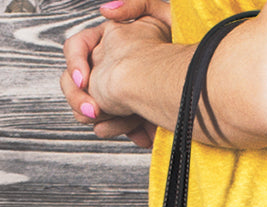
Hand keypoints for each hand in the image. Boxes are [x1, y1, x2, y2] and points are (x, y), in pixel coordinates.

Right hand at [61, 0, 171, 147]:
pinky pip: (110, 128)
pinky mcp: (126, 117)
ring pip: (89, 111)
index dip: (75, 63)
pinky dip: (124, 130)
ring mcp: (113, 95)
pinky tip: (141, 134)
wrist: (192, 88)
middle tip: (94, 112)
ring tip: (128, 123)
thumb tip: (105, 11)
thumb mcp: (161, 16)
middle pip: (73, 86)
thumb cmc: (182, 51)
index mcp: (109, 43)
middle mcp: (107, 69)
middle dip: (81, 100)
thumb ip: (135, 5)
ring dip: (106, 119)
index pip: (76, 49)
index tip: (85, 81)